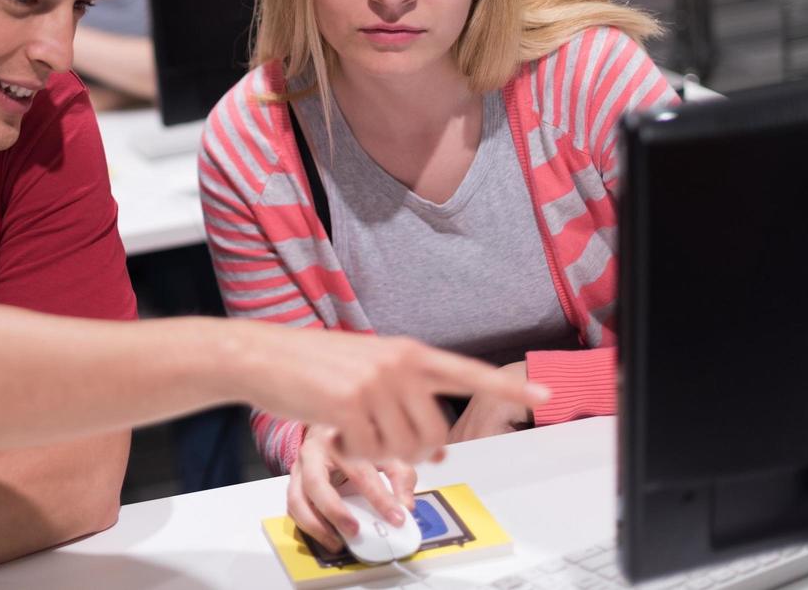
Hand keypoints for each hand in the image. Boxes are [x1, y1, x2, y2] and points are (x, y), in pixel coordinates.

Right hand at [238, 326, 548, 464]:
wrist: (264, 356)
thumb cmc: (313, 365)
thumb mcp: (368, 369)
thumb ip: (406, 398)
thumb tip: (439, 446)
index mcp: (408, 352)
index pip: (467, 372)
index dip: (507, 387)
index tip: (543, 394)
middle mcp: (398, 364)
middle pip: (433, 431)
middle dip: (409, 449)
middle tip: (378, 439)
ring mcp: (375, 382)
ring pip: (403, 447)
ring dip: (377, 452)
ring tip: (351, 429)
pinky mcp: (349, 404)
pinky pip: (369, 452)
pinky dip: (353, 454)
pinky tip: (334, 431)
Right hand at [287, 424, 415, 555]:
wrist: (327, 428)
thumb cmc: (355, 442)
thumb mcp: (382, 451)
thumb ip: (399, 476)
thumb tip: (406, 506)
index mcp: (339, 441)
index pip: (359, 472)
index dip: (380, 498)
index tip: (396, 518)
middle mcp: (313, 453)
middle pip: (316, 483)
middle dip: (335, 511)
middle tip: (355, 531)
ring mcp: (298, 469)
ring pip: (297, 498)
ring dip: (316, 525)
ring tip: (337, 542)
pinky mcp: (293, 483)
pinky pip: (293, 507)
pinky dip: (307, 525)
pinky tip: (327, 536)